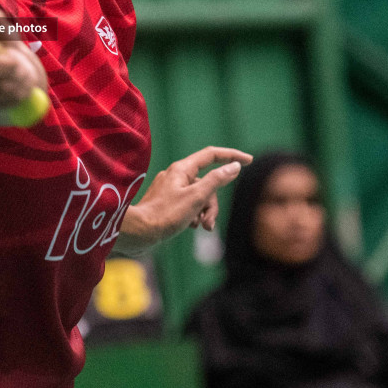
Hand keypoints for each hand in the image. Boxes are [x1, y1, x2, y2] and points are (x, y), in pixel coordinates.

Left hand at [114, 146, 251, 254]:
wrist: (139, 233)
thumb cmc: (166, 214)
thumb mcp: (196, 197)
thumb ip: (216, 180)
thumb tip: (234, 166)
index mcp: (182, 169)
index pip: (211, 155)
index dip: (231, 156)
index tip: (248, 161)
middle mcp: (175, 175)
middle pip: (207, 183)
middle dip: (213, 203)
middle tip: (209, 223)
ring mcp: (170, 189)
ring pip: (199, 196)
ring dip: (204, 212)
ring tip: (200, 227)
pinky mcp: (167, 203)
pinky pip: (189, 205)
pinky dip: (194, 215)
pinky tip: (190, 226)